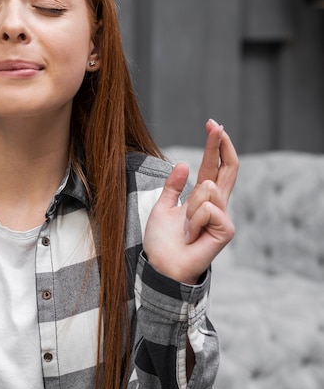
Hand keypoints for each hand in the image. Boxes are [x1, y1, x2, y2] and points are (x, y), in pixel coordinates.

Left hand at [143, 120, 238, 283]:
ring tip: (185, 228)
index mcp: (202, 198)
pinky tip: (192, 235)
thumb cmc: (162, 241)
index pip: (213, 166)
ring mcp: (224, 216)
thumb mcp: (163, 207)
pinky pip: (207, 207)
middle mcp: (217, 205)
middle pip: (227, 168)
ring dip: (188, 207)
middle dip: (220, 144)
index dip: (214, 146)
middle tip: (215, 125)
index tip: (211, 124)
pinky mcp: (226, 228)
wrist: (162, 265)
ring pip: (206, 189)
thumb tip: (183, 164)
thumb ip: (173, 187)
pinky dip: (193, 220)